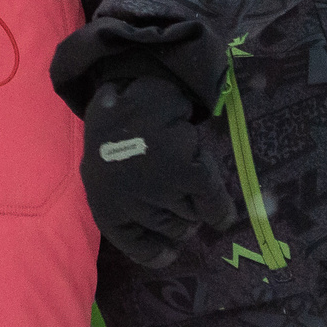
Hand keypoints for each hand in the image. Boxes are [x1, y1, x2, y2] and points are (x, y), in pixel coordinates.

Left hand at [79, 70, 235, 269]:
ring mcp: (156, 188)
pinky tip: (223, 215)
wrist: (136, 73)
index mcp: (103, 200)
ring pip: (191, 215)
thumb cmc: (120, 117)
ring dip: (196, 202)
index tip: (169, 253)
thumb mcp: (107, 161)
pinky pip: (211, 201)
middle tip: (182, 195)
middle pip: (169, 229)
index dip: (155, 251)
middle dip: (180, 217)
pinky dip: (219, 207)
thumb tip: (163, 240)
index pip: (133, 243)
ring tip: (189, 172)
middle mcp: (127, 201)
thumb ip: (123, 194)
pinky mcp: (184, 172)